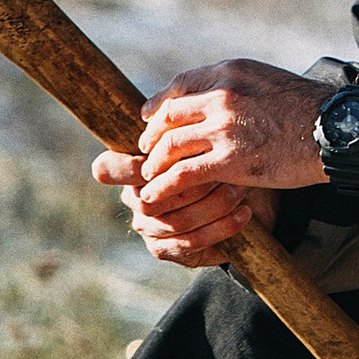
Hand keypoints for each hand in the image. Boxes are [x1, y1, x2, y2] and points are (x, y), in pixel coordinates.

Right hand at [90, 141, 276, 267]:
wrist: (251, 195)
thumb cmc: (224, 158)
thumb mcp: (208, 139)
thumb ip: (185, 126)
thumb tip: (165, 109)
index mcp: (133, 170)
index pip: (108, 168)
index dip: (123, 167)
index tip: (149, 160)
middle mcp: (136, 200)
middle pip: (148, 199)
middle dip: (188, 185)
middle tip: (222, 170)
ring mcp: (149, 228)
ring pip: (174, 222)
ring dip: (212, 205)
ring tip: (240, 189)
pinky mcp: (168, 250)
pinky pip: (189, 244)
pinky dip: (220, 229)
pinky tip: (244, 214)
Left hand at [139, 57, 332, 198]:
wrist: (336, 131)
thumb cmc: (310, 110)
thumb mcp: (270, 82)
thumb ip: (241, 88)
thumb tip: (222, 101)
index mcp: (231, 72)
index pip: (180, 85)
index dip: (160, 104)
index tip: (150, 118)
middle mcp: (223, 95)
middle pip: (169, 115)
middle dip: (151, 136)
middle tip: (146, 150)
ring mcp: (225, 128)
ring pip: (170, 145)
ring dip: (154, 163)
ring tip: (149, 176)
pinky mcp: (231, 161)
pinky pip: (183, 174)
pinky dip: (164, 186)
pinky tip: (157, 196)